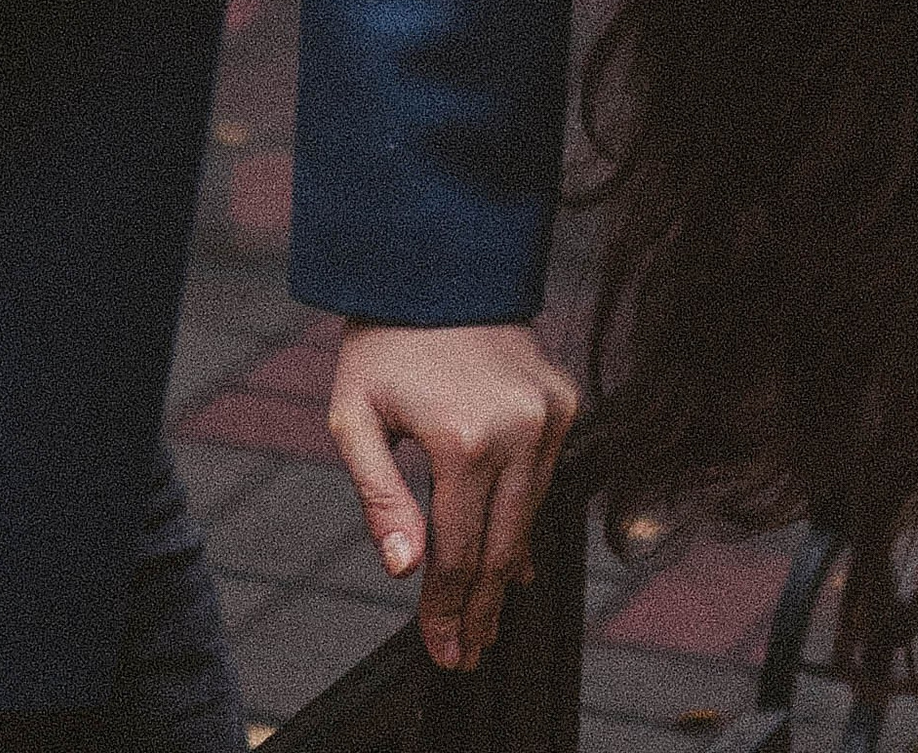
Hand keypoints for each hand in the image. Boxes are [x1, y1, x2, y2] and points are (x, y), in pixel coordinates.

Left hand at [327, 317, 579, 672]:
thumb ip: (381, 500)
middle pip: (501, 547)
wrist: (439, 264)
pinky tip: (511, 560)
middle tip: (467, 654)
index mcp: (463, 439)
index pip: (457, 551)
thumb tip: (405, 572)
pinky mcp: (563, 400)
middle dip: (480, 608)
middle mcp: (518, 429)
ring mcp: (547, 414)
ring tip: (485, 619)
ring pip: (529, 517)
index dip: (447, 609)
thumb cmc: (385, 344)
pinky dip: (526, 519)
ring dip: (505, 572)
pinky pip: (546, 478)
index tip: (441, 651)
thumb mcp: (355, 420)